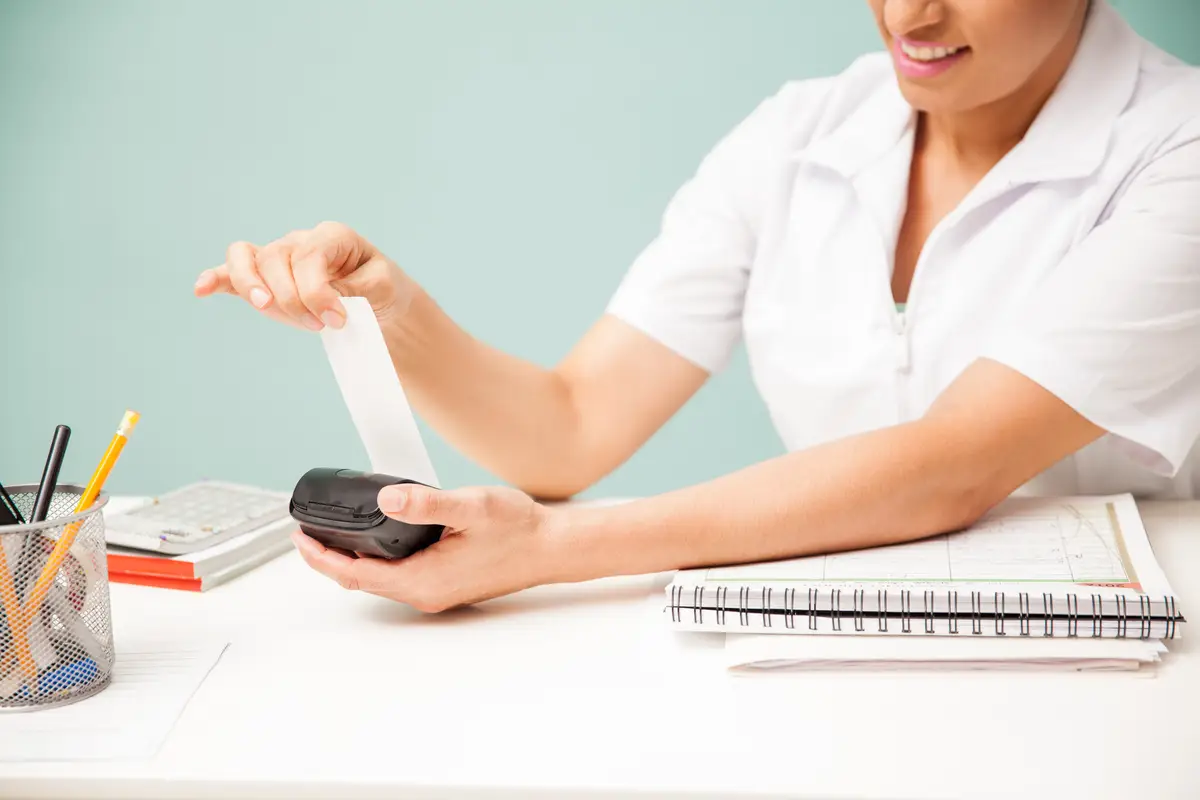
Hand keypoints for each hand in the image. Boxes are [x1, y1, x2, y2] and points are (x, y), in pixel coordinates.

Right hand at [194, 221, 414, 330]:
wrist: (377, 302)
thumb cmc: (380, 288)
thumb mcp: (382, 286)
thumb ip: (354, 288)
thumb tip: (327, 296)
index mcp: (331, 236)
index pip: (309, 256)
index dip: (318, 291)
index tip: (337, 321)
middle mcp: (299, 241)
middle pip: (275, 258)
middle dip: (293, 297)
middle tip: (320, 326)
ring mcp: (277, 259)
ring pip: (247, 258)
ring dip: (250, 283)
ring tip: (263, 306)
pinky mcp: (263, 281)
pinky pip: (231, 273)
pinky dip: (215, 279)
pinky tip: (201, 290)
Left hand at [290, 483, 563, 611]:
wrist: (552, 547)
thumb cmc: (518, 529)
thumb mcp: (471, 506)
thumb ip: (426, 504)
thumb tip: (387, 499)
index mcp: (423, 579)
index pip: (355, 573)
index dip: (322, 556)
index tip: (300, 536)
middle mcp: (425, 592)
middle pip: (361, 580)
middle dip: (330, 557)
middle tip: (307, 532)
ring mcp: (435, 591)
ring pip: (378, 579)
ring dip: (352, 559)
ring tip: (332, 533)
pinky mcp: (445, 583)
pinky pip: (397, 576)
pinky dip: (376, 560)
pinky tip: (376, 539)